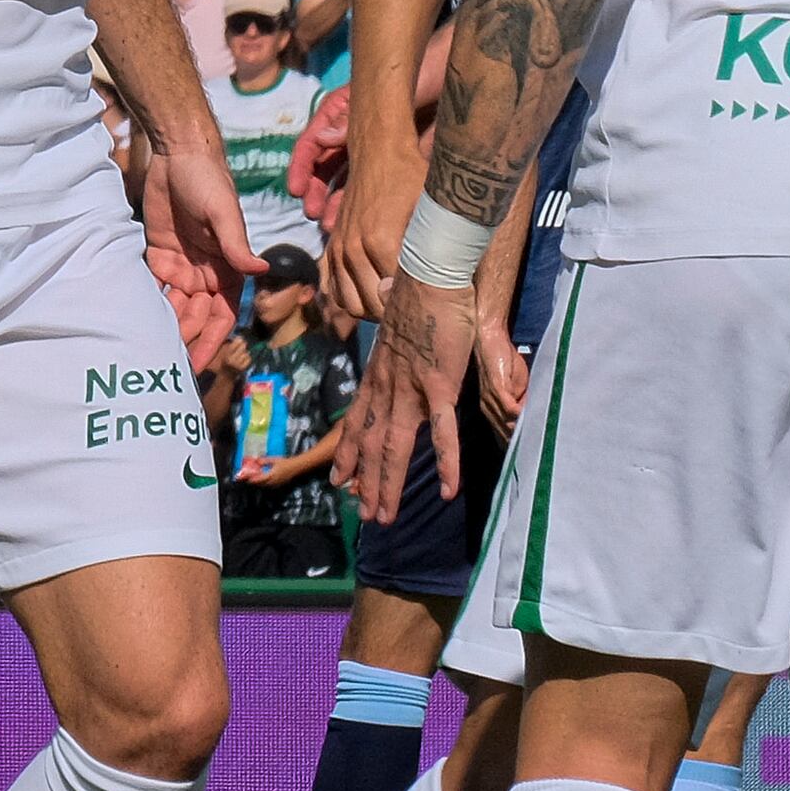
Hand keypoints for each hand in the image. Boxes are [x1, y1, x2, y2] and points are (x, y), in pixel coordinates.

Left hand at [141, 129, 253, 341]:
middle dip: (182, 338)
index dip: (210, 340)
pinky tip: (130, 319)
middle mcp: (206, 271)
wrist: (178, 152)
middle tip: (161, 361)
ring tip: (143, 348)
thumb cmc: (208, 180)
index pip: (221, 314)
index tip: (196, 365)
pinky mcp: (159, 253)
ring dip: (163, 325)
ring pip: (173, 305)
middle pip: (194, 316)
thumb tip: (261, 271)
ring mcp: (182, 264)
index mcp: (227, 268)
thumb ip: (236, 245)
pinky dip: (146, 301)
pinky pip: (153, 284)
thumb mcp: (222, 212)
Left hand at [340, 264, 484, 518]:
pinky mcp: (439, 387)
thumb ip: (392, 306)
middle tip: (362, 514)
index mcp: (379, 373)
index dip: (348, 454)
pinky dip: (446, 464)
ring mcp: (410, 390)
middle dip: (366, 482)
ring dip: (388, 486)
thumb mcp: (396, 302)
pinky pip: (444, 433)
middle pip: (372, 444)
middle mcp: (387, 388)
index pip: (357, 421)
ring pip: (395, 448)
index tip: (340, 480)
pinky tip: (449, 491)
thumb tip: (389, 289)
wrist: (429, 273)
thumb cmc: (419, 285)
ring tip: (383, 517)